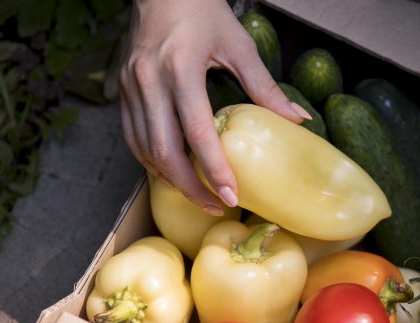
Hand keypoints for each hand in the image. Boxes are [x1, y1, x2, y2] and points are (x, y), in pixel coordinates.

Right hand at [119, 0, 309, 213]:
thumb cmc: (201, 10)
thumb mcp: (239, 46)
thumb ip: (265, 87)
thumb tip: (298, 121)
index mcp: (180, 69)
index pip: (197, 132)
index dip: (214, 169)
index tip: (231, 196)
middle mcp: (149, 82)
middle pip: (164, 152)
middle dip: (190, 187)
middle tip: (216, 207)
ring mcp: (130, 87)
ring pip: (145, 150)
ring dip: (171, 179)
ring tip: (198, 196)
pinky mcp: (122, 90)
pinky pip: (133, 138)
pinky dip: (152, 161)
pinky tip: (173, 172)